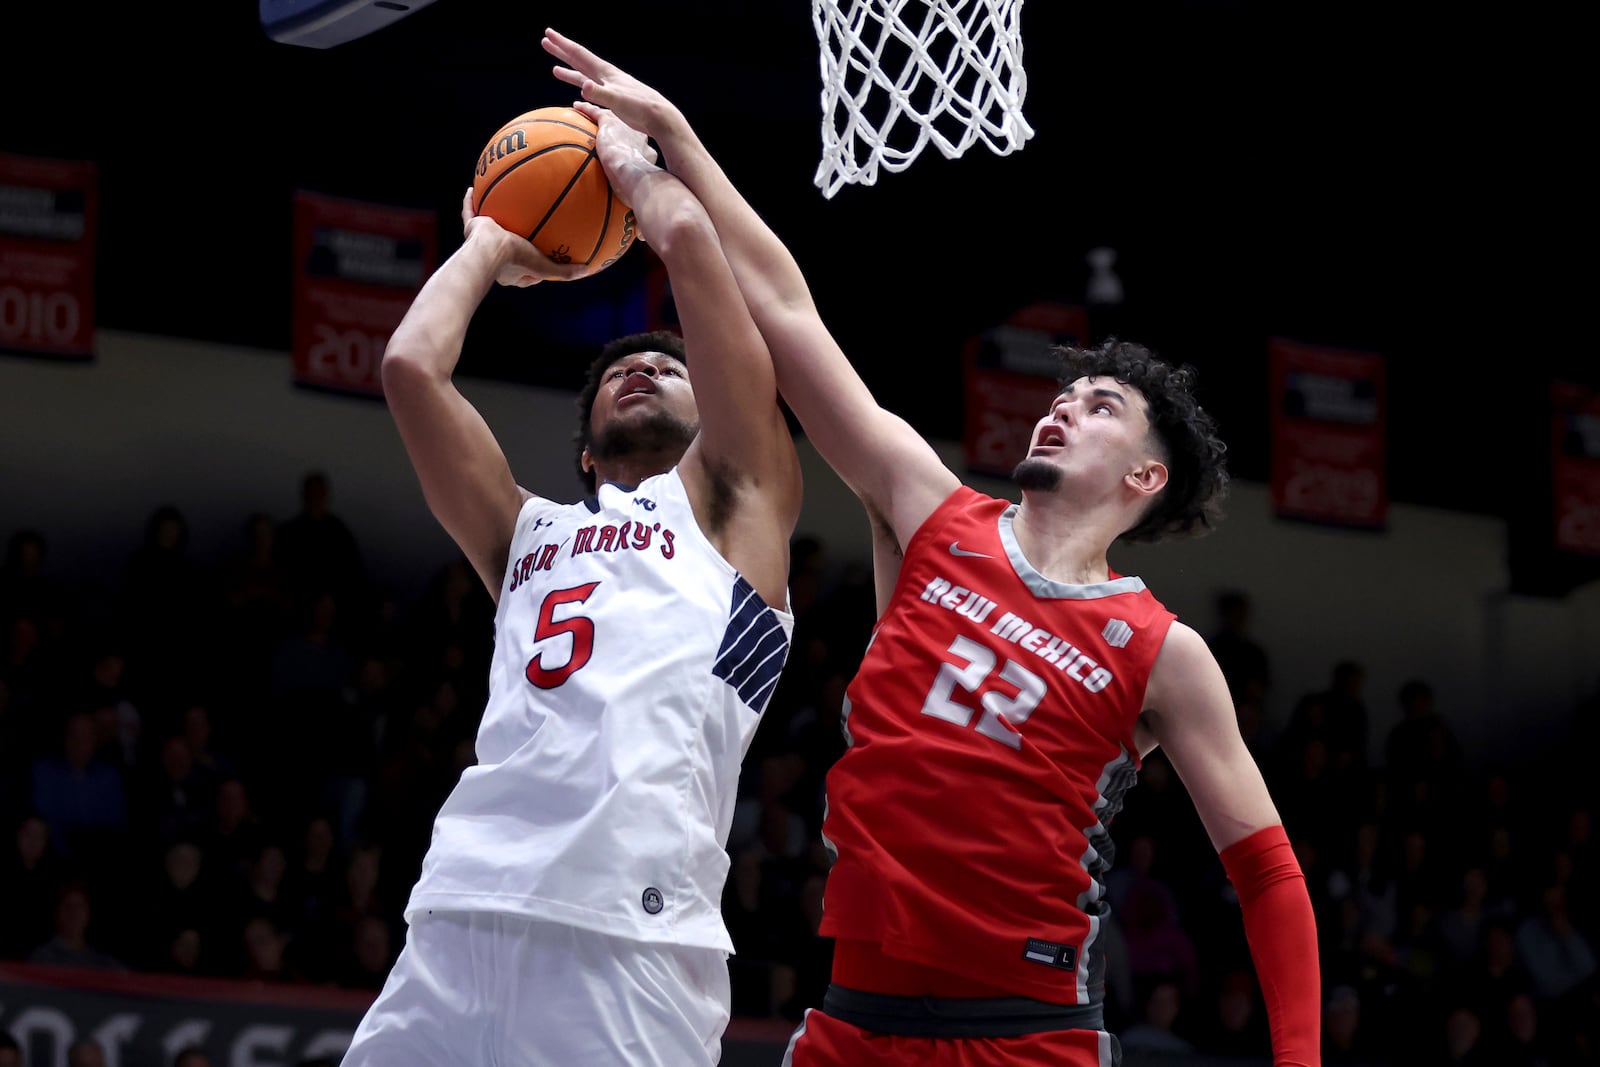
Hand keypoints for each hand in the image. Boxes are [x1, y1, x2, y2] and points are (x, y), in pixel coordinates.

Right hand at [458, 187, 586, 286]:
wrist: (489, 251)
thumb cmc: (516, 260)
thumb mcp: (545, 266)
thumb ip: (564, 271)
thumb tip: (586, 271)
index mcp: (511, 270)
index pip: (525, 268)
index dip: (535, 262)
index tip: (544, 254)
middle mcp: (496, 257)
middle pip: (506, 245)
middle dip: (514, 237)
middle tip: (523, 226)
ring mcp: (481, 242)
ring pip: (486, 227)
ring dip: (492, 216)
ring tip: (499, 204)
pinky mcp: (471, 229)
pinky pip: (469, 212)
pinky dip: (470, 202)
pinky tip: (473, 189)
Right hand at [542, 28, 683, 148]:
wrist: (659, 117)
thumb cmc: (640, 108)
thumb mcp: (617, 101)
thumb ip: (600, 93)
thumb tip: (583, 86)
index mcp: (605, 72)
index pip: (579, 54)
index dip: (562, 44)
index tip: (548, 34)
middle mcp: (606, 76)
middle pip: (579, 60)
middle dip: (562, 51)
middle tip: (546, 41)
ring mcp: (610, 86)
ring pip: (584, 75)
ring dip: (569, 71)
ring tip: (555, 68)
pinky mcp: (614, 98)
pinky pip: (592, 89)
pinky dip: (583, 87)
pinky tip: (580, 88)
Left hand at [587, 109, 662, 227]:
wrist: (645, 186)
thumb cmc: (648, 202)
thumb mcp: (643, 208)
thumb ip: (640, 219)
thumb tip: (641, 237)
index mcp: (648, 158)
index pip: (643, 152)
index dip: (636, 151)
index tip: (628, 152)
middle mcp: (640, 141)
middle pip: (628, 131)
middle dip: (620, 128)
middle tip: (611, 128)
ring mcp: (627, 129)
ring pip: (613, 114)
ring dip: (601, 111)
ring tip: (589, 108)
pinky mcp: (612, 124)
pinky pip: (596, 112)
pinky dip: (586, 109)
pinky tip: (576, 107)